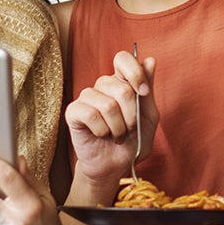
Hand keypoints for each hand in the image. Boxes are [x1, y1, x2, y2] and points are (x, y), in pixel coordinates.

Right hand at [65, 51, 157, 187]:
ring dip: (118, 127)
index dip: (135, 73)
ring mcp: (87, 97)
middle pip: (121, 88)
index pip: (123, 58)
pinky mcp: (73, 111)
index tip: (143, 93)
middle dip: (131, 116)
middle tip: (129, 129)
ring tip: (116, 135)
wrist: (115, 166)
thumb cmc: (132, 141)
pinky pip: (91, 115)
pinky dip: (102, 130)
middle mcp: (103, 85)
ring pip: (108, 105)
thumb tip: (149, 60)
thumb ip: (148, 89)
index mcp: (121, 82)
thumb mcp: (149, 116)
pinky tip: (101, 135)